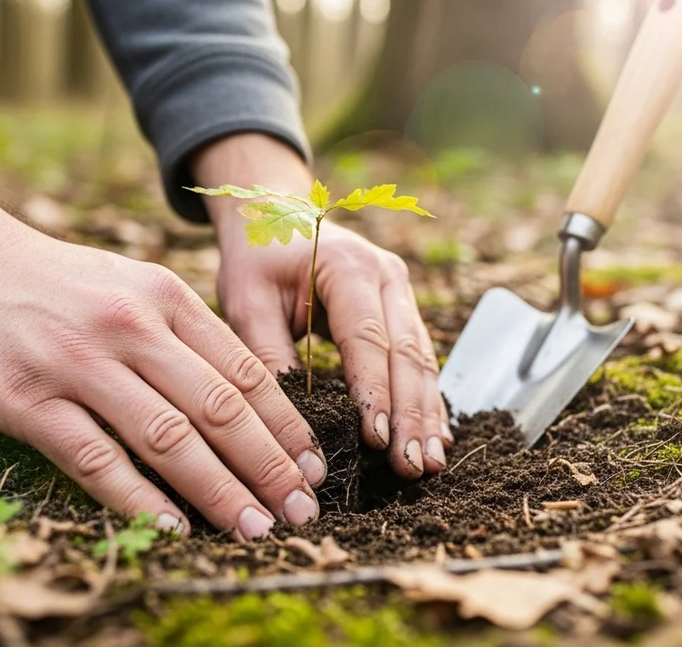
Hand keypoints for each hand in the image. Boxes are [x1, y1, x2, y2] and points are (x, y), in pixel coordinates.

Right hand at [0, 145, 326, 540]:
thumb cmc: (58, 284)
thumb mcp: (132, 287)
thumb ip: (186, 337)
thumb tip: (253, 403)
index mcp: (165, 297)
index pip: (245, 371)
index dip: (286, 427)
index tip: (314, 469)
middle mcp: (129, 326)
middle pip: (218, 408)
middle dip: (268, 467)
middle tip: (301, 513)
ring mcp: (76, 362)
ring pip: (166, 437)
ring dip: (218, 490)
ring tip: (253, 528)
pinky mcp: (25, 397)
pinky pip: (92, 457)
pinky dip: (136, 497)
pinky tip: (171, 525)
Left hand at [193, 134, 451, 478]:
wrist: (277, 216)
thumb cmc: (257, 259)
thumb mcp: (247, 302)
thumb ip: (266, 355)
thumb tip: (288, 423)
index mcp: (349, 268)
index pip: (369, 338)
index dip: (375, 391)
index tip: (377, 441)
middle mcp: (388, 277)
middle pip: (408, 353)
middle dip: (412, 415)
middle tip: (413, 466)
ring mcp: (402, 292)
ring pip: (423, 360)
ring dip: (426, 415)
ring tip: (429, 464)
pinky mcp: (403, 311)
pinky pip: (420, 359)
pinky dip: (426, 401)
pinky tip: (434, 438)